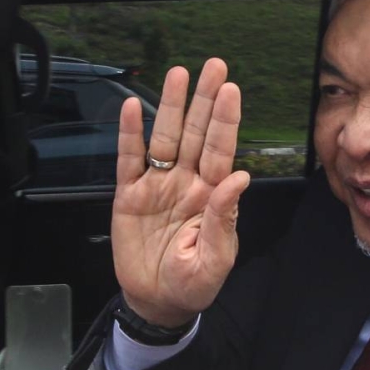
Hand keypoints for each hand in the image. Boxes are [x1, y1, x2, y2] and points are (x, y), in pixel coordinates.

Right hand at [111, 58, 249, 327]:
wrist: (158, 301)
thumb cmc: (193, 283)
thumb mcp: (215, 259)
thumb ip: (224, 218)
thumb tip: (239, 178)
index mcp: (212, 195)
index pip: (221, 150)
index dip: (225, 120)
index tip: (230, 91)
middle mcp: (187, 182)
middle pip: (197, 133)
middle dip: (205, 100)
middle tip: (213, 68)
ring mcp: (158, 185)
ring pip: (166, 137)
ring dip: (172, 106)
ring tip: (178, 75)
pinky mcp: (130, 195)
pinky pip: (129, 159)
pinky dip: (130, 134)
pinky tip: (133, 108)